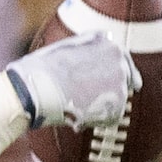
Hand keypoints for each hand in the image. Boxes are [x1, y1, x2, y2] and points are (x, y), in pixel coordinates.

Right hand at [5, 31, 138, 130]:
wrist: (36, 90)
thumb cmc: (43, 69)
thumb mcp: (69, 45)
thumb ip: (90, 44)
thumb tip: (103, 42)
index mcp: (108, 43)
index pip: (121, 59)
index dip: (114, 71)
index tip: (114, 81)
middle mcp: (119, 59)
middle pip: (125, 78)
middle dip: (110, 89)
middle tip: (91, 100)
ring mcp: (120, 82)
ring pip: (117, 98)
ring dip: (101, 105)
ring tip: (76, 106)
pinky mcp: (117, 105)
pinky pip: (112, 116)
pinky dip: (98, 119)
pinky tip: (79, 116)